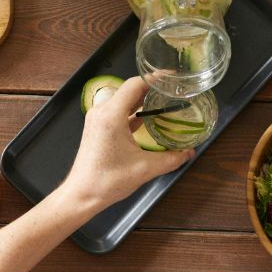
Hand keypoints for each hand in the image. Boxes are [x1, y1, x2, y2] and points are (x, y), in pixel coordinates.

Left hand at [61, 76, 192, 212]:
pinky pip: (118, 112)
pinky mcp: (97, 127)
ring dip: (142, 100)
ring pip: (123, 100)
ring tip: (164, 101)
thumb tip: (190, 152)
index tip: (173, 76)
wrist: (82, 194)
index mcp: (112, 115)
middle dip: (152, 88)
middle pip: (130, 90)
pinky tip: (148, 118)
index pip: (136, 84)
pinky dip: (133, 111)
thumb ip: (171, 159)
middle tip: (173, 90)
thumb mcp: (145, 169)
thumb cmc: (108, 181)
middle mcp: (102, 111)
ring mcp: (97, 119)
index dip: (156, 77)